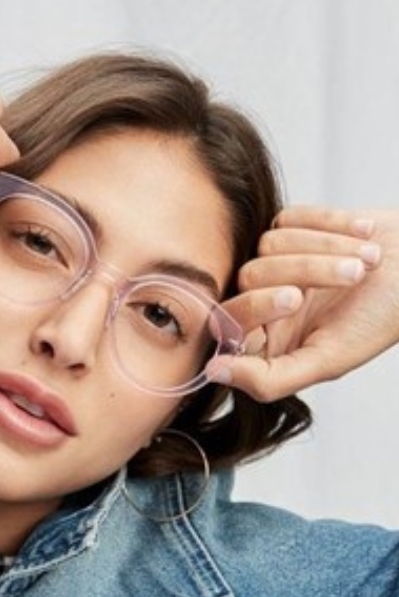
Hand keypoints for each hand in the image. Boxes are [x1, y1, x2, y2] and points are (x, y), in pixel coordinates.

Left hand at [209, 207, 397, 400]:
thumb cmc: (381, 319)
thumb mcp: (328, 360)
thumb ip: (268, 378)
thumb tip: (214, 372)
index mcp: (265, 338)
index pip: (228, 320)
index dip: (255, 306)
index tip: (294, 299)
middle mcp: (264, 300)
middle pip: (249, 276)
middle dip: (304, 271)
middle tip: (350, 277)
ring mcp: (277, 261)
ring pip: (268, 244)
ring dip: (327, 248)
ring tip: (368, 261)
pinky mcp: (292, 227)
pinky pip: (288, 218)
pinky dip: (331, 224)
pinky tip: (363, 235)